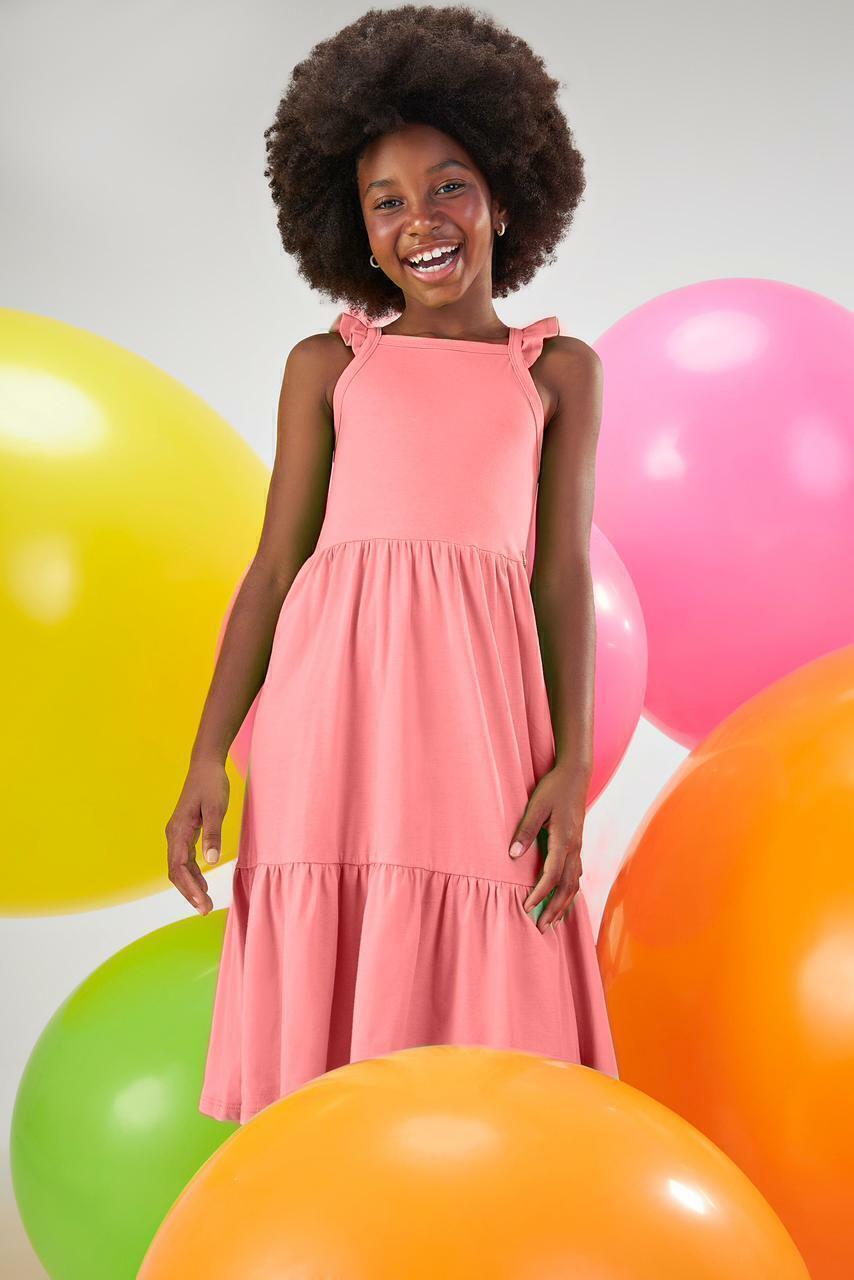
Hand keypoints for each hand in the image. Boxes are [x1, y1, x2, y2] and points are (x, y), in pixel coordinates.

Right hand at [165, 758, 229, 915]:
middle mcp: (173, 835)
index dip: (189, 890)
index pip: (178, 868)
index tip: (202, 905)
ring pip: (179, 867)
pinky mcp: (185, 831)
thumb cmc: (211, 784)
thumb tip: (210, 861)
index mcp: (178, 831)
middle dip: (189, 893)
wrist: (206, 765)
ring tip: (205, 904)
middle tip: (205, 910)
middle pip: (176, 872)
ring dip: (191, 886)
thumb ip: (213, 834)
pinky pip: (184, 859)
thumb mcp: (216, 808)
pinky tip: (203, 884)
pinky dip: (193, 874)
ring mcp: (177, 834)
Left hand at [508, 763, 589, 931]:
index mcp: (564, 841)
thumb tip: (513, 854)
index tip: (526, 908)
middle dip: (554, 909)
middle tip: (542, 929)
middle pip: (567, 887)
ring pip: (574, 883)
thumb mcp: (536, 806)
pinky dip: (570, 891)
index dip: (539, 894)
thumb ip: (525, 831)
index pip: (552, 876)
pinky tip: (564, 899)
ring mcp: (579, 847)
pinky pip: (576, 875)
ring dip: (564, 904)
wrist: (575, 775)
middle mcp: (575, 848)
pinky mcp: (577, 844)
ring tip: (553, 922)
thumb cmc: (554, 789)